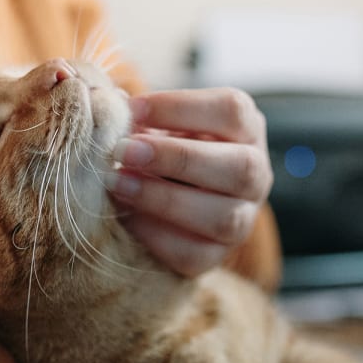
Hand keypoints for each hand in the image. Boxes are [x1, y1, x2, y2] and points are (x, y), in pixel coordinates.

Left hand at [108, 88, 272, 277]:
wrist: (165, 197)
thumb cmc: (162, 146)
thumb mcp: (160, 122)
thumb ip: (139, 115)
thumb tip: (106, 107)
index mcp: (247, 129)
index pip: (232, 110)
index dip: (180, 107)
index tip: (131, 109)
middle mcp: (256, 175)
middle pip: (240, 167)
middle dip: (178, 158)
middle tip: (123, 151)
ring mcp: (243, 219)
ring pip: (223, 218)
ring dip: (165, 200)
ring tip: (118, 184)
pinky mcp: (217, 255)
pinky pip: (195, 254)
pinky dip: (156, 235)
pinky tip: (126, 216)